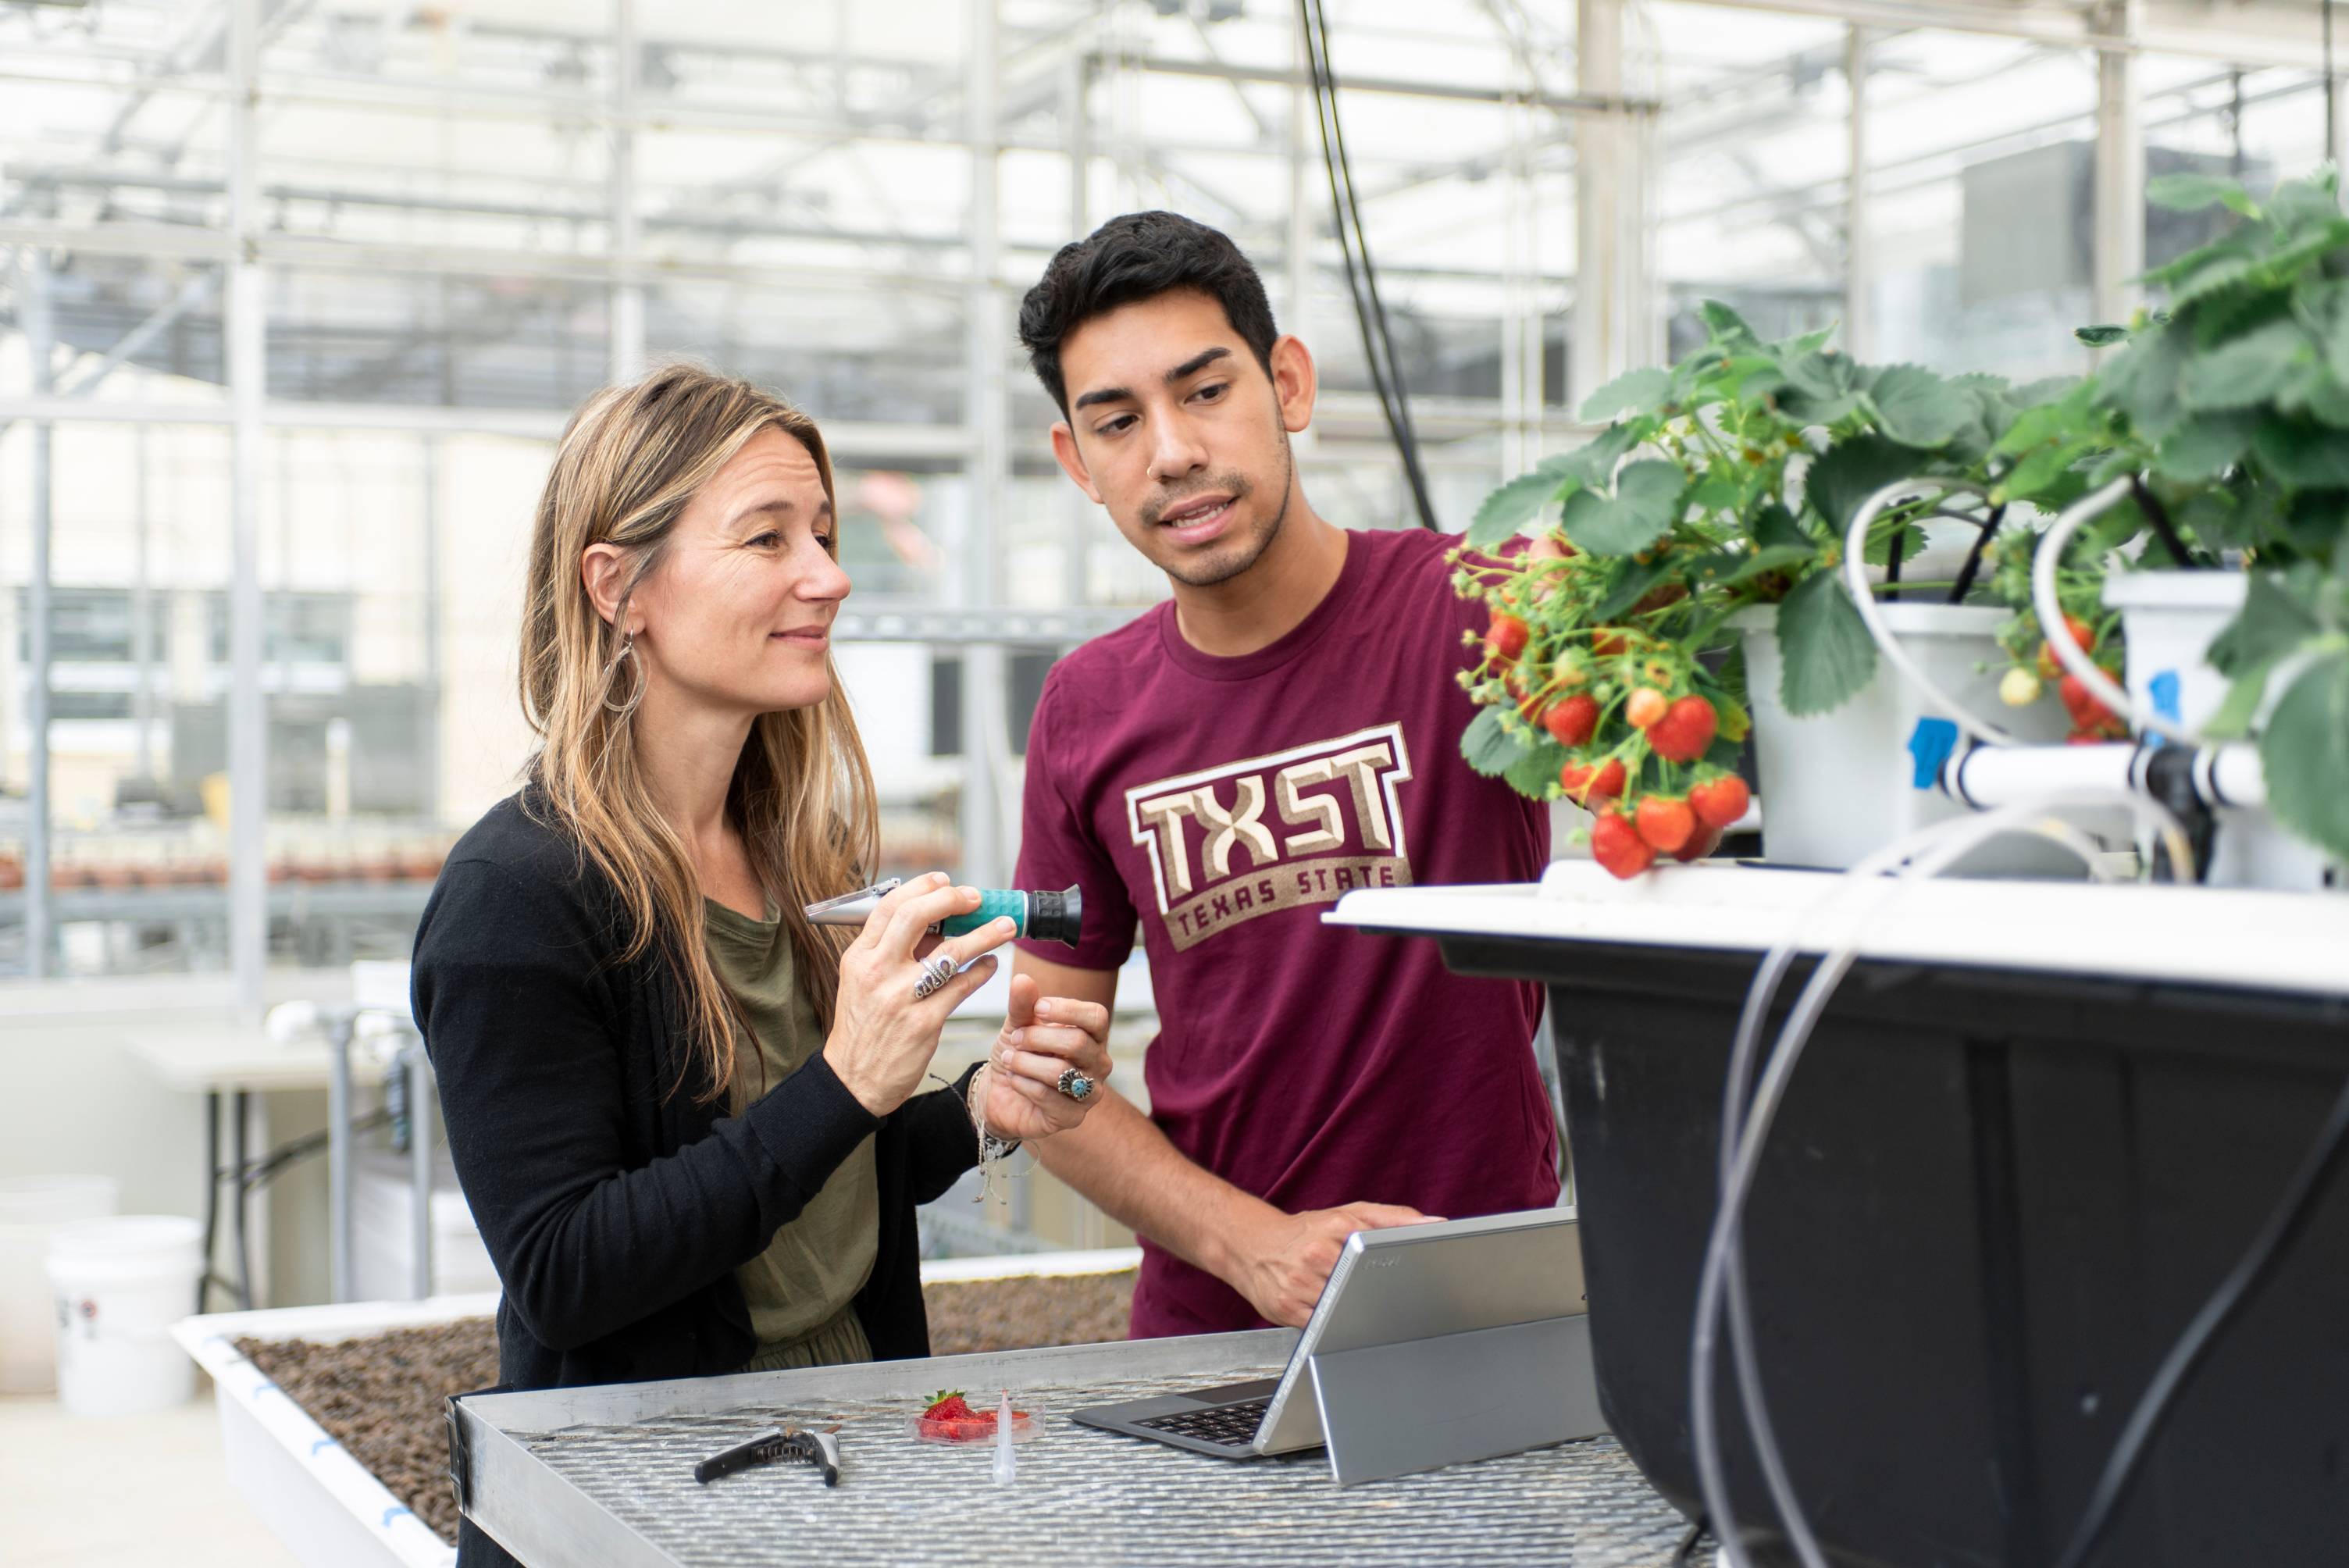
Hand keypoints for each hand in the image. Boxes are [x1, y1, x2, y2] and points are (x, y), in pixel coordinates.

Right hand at [823, 873, 1016, 1116]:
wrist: (853, 1081)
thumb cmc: (862, 1030)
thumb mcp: (861, 983)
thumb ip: (890, 953)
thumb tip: (934, 925)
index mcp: (858, 958)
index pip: (889, 907)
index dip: (921, 887)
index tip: (945, 880)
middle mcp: (877, 972)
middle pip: (917, 917)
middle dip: (952, 899)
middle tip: (976, 897)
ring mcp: (901, 997)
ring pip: (950, 951)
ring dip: (985, 934)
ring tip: (1006, 926)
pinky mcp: (924, 1022)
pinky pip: (962, 987)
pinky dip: (981, 972)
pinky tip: (991, 965)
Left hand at [977, 974, 1111, 1143]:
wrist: (1000, 1091)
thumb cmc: (1018, 1052)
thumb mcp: (1017, 1024)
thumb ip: (1022, 1004)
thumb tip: (1022, 979)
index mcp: (1092, 1036)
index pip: (1097, 1017)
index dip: (1067, 1010)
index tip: (1038, 1008)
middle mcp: (1098, 1064)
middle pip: (1078, 1042)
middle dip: (1038, 1038)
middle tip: (1015, 1039)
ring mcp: (1089, 1093)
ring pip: (1061, 1072)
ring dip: (1026, 1062)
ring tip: (1010, 1059)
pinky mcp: (1072, 1117)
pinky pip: (1049, 1097)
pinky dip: (1024, 1084)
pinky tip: (1014, 1080)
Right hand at [1228, 1202, 1441, 1328]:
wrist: (1251, 1245)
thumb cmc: (1307, 1230)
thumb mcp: (1351, 1213)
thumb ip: (1394, 1218)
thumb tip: (1436, 1223)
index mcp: (1339, 1227)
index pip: (1378, 1249)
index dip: (1397, 1268)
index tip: (1415, 1278)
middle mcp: (1318, 1254)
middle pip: (1361, 1284)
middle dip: (1376, 1295)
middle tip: (1393, 1302)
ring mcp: (1300, 1283)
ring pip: (1342, 1308)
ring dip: (1354, 1312)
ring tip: (1360, 1308)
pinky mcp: (1286, 1309)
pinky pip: (1320, 1326)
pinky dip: (1333, 1325)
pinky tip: (1335, 1317)